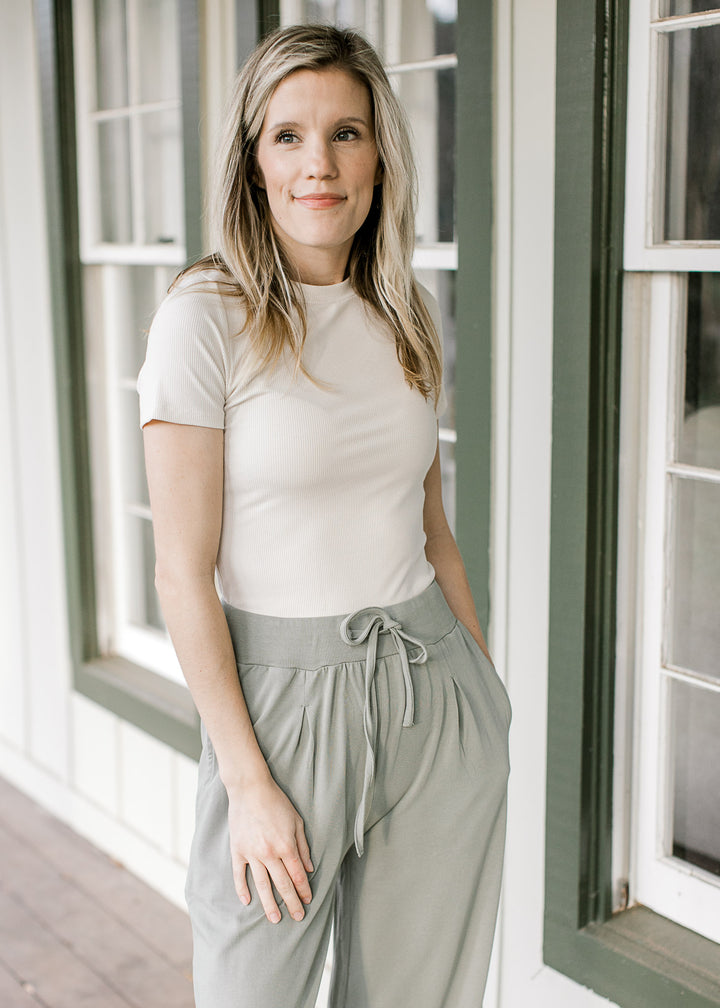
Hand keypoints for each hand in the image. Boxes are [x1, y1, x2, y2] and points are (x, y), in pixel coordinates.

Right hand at [227, 775, 313, 923]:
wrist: (250, 788)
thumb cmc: (276, 802)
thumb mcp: (296, 821)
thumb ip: (303, 846)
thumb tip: (309, 868)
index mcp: (286, 846)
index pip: (298, 875)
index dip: (304, 890)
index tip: (308, 901)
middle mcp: (269, 853)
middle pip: (282, 884)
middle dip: (292, 903)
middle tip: (297, 918)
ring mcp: (251, 853)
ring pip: (262, 885)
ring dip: (269, 904)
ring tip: (275, 919)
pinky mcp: (238, 850)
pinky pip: (239, 875)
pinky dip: (242, 889)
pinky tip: (247, 902)